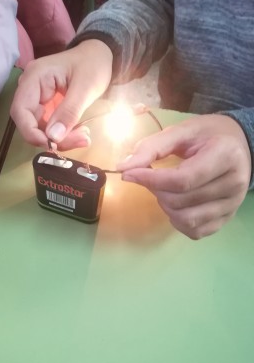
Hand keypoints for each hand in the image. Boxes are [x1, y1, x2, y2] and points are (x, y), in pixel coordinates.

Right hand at [10, 39, 112, 149]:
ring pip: (38, 127)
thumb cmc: (92, 65)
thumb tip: (53, 138)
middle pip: (28, 122)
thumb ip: (69, 112)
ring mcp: (36, 97)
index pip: (21, 110)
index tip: (52, 146)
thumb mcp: (86, 88)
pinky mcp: (45, 106)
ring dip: (59, 138)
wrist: (98, 56)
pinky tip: (79, 133)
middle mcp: (30, 88)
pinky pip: (47, 125)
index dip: (31, 132)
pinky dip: (62, 133)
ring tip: (84, 137)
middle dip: (50, 137)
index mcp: (35, 77)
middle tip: (79, 141)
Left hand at [117, 114, 251, 238]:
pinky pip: (195, 232)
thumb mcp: (181, 131)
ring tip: (166, 189)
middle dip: (156, 190)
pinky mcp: (227, 219)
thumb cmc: (207, 135)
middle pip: (180, 201)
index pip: (182, 180)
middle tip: (151, 176)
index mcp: (225, 156)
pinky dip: (177, 220)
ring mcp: (232, 205)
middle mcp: (234, 184)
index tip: (128, 174)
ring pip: (186, 219)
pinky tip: (177, 203)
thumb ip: (152, 147)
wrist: (238, 145)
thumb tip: (123, 167)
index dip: (150, 180)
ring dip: (165, 206)